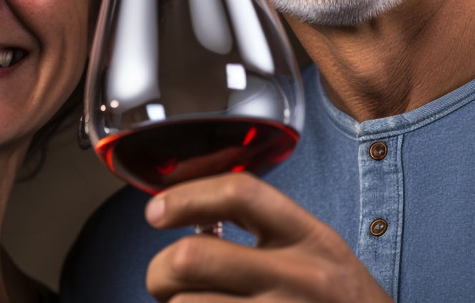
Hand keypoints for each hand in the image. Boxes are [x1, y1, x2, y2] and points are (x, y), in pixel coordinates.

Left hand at [143, 173, 392, 301]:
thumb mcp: (318, 252)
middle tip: (165, 280)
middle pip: (192, 257)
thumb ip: (266, 231)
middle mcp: (299, 278)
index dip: (185, 197)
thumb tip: (190, 219)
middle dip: (161, 270)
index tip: (156, 211)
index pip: (239, 193)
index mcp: (311, 239)